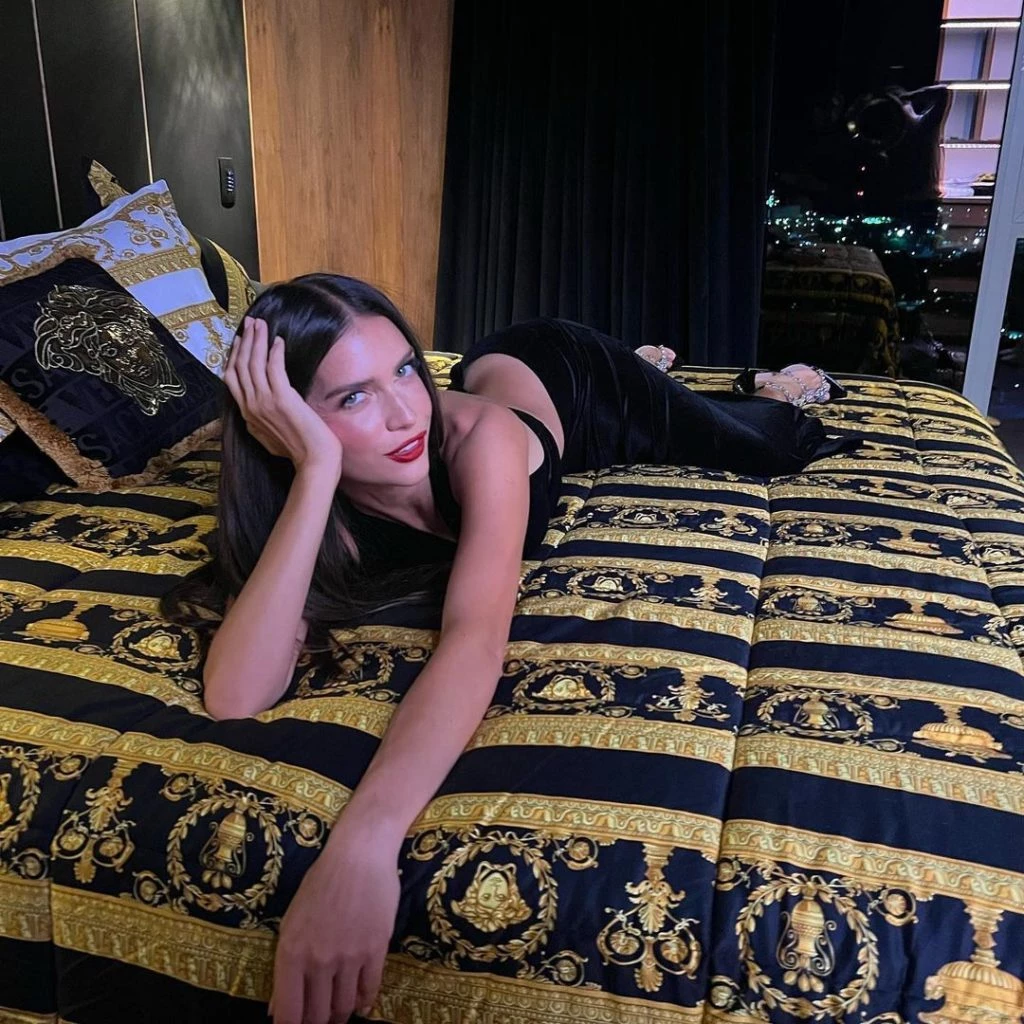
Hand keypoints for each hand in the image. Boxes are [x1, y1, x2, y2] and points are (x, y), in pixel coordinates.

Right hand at [224, 316, 343, 476]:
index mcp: (246, 414)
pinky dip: (274, 351)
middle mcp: (251, 406)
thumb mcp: (267, 437)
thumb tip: (253, 413)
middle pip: (240, 365)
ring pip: (253, 363)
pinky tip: (278, 340)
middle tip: (250, 322)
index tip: (240, 340)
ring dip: (257, 339)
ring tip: (261, 324)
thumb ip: (257, 422)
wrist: (313, 460)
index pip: (231, 378)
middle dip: (244, 341)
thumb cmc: (297, 450)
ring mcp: (264, 401)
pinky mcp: (282, 398)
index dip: (235, 356)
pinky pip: (273, 367)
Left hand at [270, 830, 399, 1022]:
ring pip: (344, 1007)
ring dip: (341, 1014)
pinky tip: (362, 1004)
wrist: (359, 854)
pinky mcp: (376, 949)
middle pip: (317, 1017)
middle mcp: (318, 960)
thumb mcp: (292, 921)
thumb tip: (277, 1010)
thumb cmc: (320, 882)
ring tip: (338, 1010)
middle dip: (317, 1023)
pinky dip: (365, 1002)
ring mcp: (349, 957)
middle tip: (319, 1019)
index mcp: (290, 953)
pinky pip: (370, 989)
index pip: (288, 1013)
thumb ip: (286, 967)